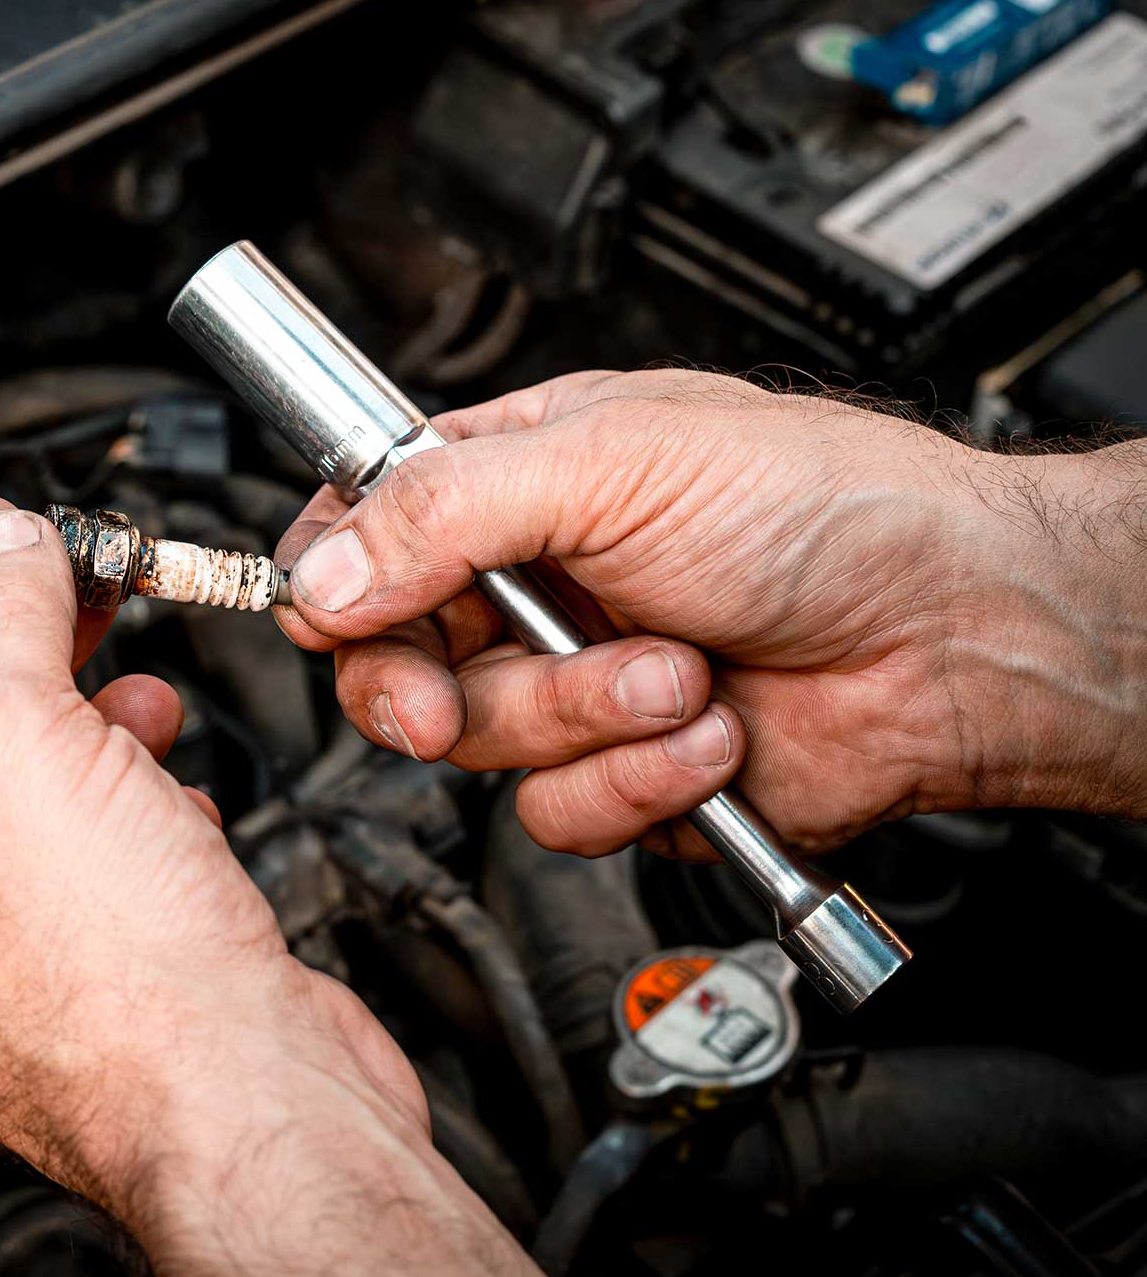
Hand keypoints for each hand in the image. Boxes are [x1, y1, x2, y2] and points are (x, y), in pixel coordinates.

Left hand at [0, 503, 545, 1276]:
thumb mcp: (22, 753)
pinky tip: (176, 788)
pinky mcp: (130, 980)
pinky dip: (142, 802)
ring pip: (45, 805)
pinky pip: (114, 858)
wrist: (268, 1110)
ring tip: (133, 687)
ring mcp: (36, 974)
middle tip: (61, 584)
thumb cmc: (130, 1001)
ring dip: (89, 725)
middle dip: (19, 661)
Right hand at [276, 369, 1146, 856]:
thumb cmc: (823, 506)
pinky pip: (556, 812)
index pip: (363, 528)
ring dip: (579, 716)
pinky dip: (634, 781)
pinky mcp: (619, 774)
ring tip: (676, 667)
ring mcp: (572, 684)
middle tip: (441, 700)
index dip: (330, 579)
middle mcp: (531, 586)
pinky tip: (707, 729)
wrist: (951, 636)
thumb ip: (445, 513)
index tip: (329, 618)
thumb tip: (326, 572)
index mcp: (514, 480)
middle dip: (424, 688)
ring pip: (477, 745)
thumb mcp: (614, 465)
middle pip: (391, 660)